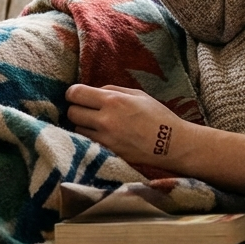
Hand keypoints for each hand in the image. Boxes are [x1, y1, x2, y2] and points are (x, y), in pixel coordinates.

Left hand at [65, 84, 188, 169]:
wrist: (173, 145)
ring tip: (95, 125)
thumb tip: (93, 91)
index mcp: (113, 100)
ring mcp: (105, 140)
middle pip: (72, 112)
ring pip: (77, 130)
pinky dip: (89, 139)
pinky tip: (100, 136)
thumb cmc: (158, 116)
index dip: (73, 93)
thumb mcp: (137, 94)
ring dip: (82, 125)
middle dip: (76, 109)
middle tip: (86, 110)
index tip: (77, 95)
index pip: (75, 94)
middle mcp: (105, 120)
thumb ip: (112, 89)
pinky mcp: (108, 154)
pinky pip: (87, 144)